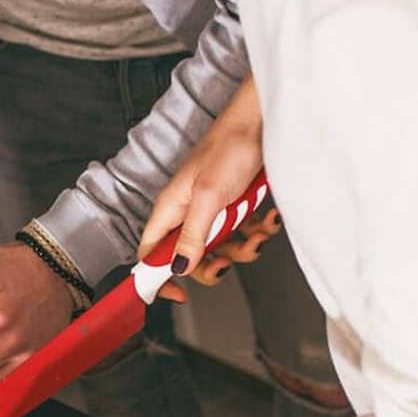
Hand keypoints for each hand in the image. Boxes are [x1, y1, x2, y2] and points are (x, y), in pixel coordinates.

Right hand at [138, 74, 264, 296]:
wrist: (261, 122)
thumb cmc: (229, 148)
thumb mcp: (209, 197)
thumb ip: (193, 236)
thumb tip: (178, 268)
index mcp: (170, 209)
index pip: (150, 254)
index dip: (159, 278)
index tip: (179, 294)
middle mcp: (187, 212)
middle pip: (190, 257)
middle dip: (215, 263)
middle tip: (230, 261)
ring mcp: (211, 209)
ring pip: (221, 246)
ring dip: (244, 246)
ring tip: (259, 233)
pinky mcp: (234, 204)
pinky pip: (242, 231)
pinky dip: (257, 229)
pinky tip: (268, 218)